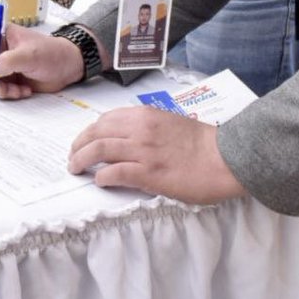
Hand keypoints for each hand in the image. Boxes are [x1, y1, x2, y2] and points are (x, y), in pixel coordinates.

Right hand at [0, 23, 82, 98]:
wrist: (68, 67)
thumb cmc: (52, 53)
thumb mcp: (30, 55)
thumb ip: (8, 61)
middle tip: (2, 87)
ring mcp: (4, 65)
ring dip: (1, 89)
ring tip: (18, 91)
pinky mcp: (10, 79)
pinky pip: (0, 90)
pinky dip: (10, 93)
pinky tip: (24, 90)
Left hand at [68, 107, 247, 202]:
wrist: (226, 158)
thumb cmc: (203, 144)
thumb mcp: (169, 123)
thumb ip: (147, 127)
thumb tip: (128, 138)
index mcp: (144, 115)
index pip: (105, 120)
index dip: (90, 131)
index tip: (84, 141)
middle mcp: (138, 129)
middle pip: (95, 133)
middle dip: (78, 145)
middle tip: (72, 157)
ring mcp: (142, 151)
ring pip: (98, 151)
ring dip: (81, 160)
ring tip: (76, 169)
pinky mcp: (148, 173)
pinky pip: (113, 173)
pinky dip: (101, 178)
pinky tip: (100, 183)